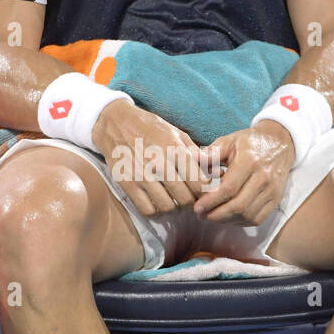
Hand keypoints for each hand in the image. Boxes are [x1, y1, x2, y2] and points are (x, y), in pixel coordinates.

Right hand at [91, 102, 212, 216]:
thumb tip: (217, 173)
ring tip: (172, 199)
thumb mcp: (177, 134)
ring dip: (173, 207)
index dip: (204, 191)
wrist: (116, 123)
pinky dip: (155, 210)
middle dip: (190, 201)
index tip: (202, 191)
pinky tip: (156, 201)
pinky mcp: (127, 183)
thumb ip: (196, 154)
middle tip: (188, 197)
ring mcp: (142, 175)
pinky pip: (147, 210)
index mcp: (175, 150)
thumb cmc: (151, 128)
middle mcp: (159, 163)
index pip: (199, 183)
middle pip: (185, 198)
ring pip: (168, 207)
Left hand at [193, 124, 294, 224]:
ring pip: (247, 215)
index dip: (211, 201)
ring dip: (226, 220)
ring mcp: (272, 191)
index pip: (229, 188)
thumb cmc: (249, 143)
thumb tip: (191, 159)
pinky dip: (240, 222)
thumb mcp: (229, 140)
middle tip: (201, 215)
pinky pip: (256, 219)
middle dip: (216, 215)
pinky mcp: (275, 200)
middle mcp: (263, 178)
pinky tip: (228, 217)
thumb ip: (211, 152)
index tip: (197, 207)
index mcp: (250, 161)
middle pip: (238, 206)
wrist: (279, 144)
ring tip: (211, 216)